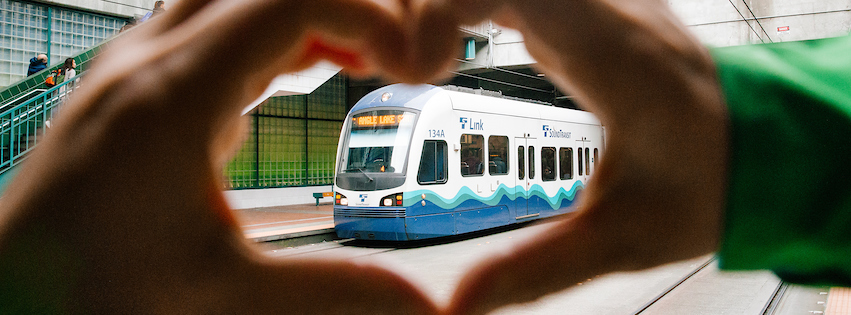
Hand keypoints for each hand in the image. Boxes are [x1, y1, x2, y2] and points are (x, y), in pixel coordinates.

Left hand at [0, 0, 440, 312]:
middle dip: (342, 8)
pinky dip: (269, 35)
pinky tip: (300, 77)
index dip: (370, 18)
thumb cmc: (88, 298)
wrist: (5, 300)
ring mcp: (132, 68)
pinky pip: (210, 26)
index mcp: (172, 97)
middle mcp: (146, 62)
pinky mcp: (132, 88)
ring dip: (302, 16)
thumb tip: (425, 308)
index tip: (412, 69)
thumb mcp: (223, 297)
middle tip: (392, 58)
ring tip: (358, 65)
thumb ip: (334, 294)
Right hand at [410, 0, 729, 313]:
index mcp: (613, 52)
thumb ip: (537, 268)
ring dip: (447, 8)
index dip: (441, 9)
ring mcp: (594, 2)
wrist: (760, 146)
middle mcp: (604, 9)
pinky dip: (470, 8)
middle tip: (407, 66)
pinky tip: (453, 51)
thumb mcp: (622, 239)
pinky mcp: (583, 11)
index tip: (419, 66)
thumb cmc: (706, 183)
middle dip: (429, 9)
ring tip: (421, 60)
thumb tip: (458, 304)